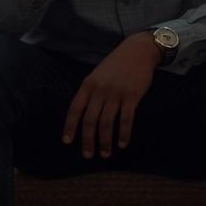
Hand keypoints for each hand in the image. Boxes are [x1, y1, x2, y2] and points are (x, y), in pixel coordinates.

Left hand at [62, 34, 160, 157]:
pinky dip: (124, 134)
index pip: (75, 109)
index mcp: (88, 84)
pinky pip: (126, 120)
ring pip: (106, 123)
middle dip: (87, 140)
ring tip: (105, 154)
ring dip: (105, 141)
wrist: (138, 50)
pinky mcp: (132, 96)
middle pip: (90, 120)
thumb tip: (83, 114)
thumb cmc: (116, 64)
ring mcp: (116, 94)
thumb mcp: (97, 74)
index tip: (67, 141)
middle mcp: (100, 90)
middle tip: (88, 155)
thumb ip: (90, 92)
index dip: (70, 127)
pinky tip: (122, 144)